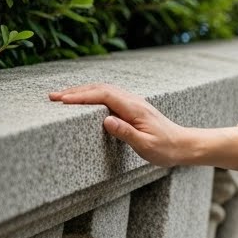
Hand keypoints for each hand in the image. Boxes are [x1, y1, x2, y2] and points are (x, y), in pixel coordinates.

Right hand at [50, 83, 192, 166]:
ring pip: (104, 90)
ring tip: (62, 97)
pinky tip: (83, 99)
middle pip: (100, 88)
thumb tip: (106, 120)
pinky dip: (92, 94)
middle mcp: (134, 101)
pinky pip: (109, 95)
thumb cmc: (166, 149)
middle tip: (53, 97)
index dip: (81, 96)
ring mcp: (134, 102)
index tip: (63, 100)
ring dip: (82, 91)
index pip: (103, 96)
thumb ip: (126, 133)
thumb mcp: (146, 145)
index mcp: (135, 108)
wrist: (185, 145)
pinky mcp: (133, 107)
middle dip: (75, 91)